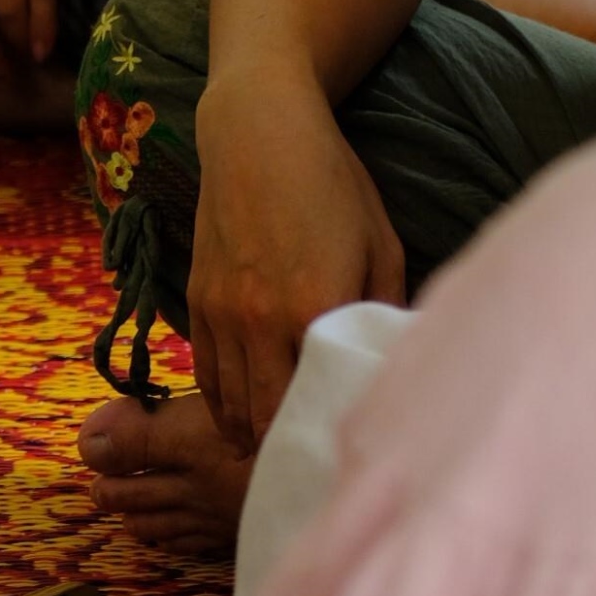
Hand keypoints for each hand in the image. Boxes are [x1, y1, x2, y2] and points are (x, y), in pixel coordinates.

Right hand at [188, 71, 406, 456]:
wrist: (257, 130)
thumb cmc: (332, 179)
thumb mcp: (381, 240)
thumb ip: (387, 308)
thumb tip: (397, 361)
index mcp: (316, 307)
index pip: (319, 405)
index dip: (330, 438)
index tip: (348, 461)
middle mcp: (261, 321)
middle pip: (268, 423)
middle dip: (289, 450)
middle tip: (314, 466)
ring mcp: (222, 314)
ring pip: (232, 409)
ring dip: (254, 435)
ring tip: (281, 450)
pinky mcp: (198, 302)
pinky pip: (206, 377)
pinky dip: (224, 405)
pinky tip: (246, 416)